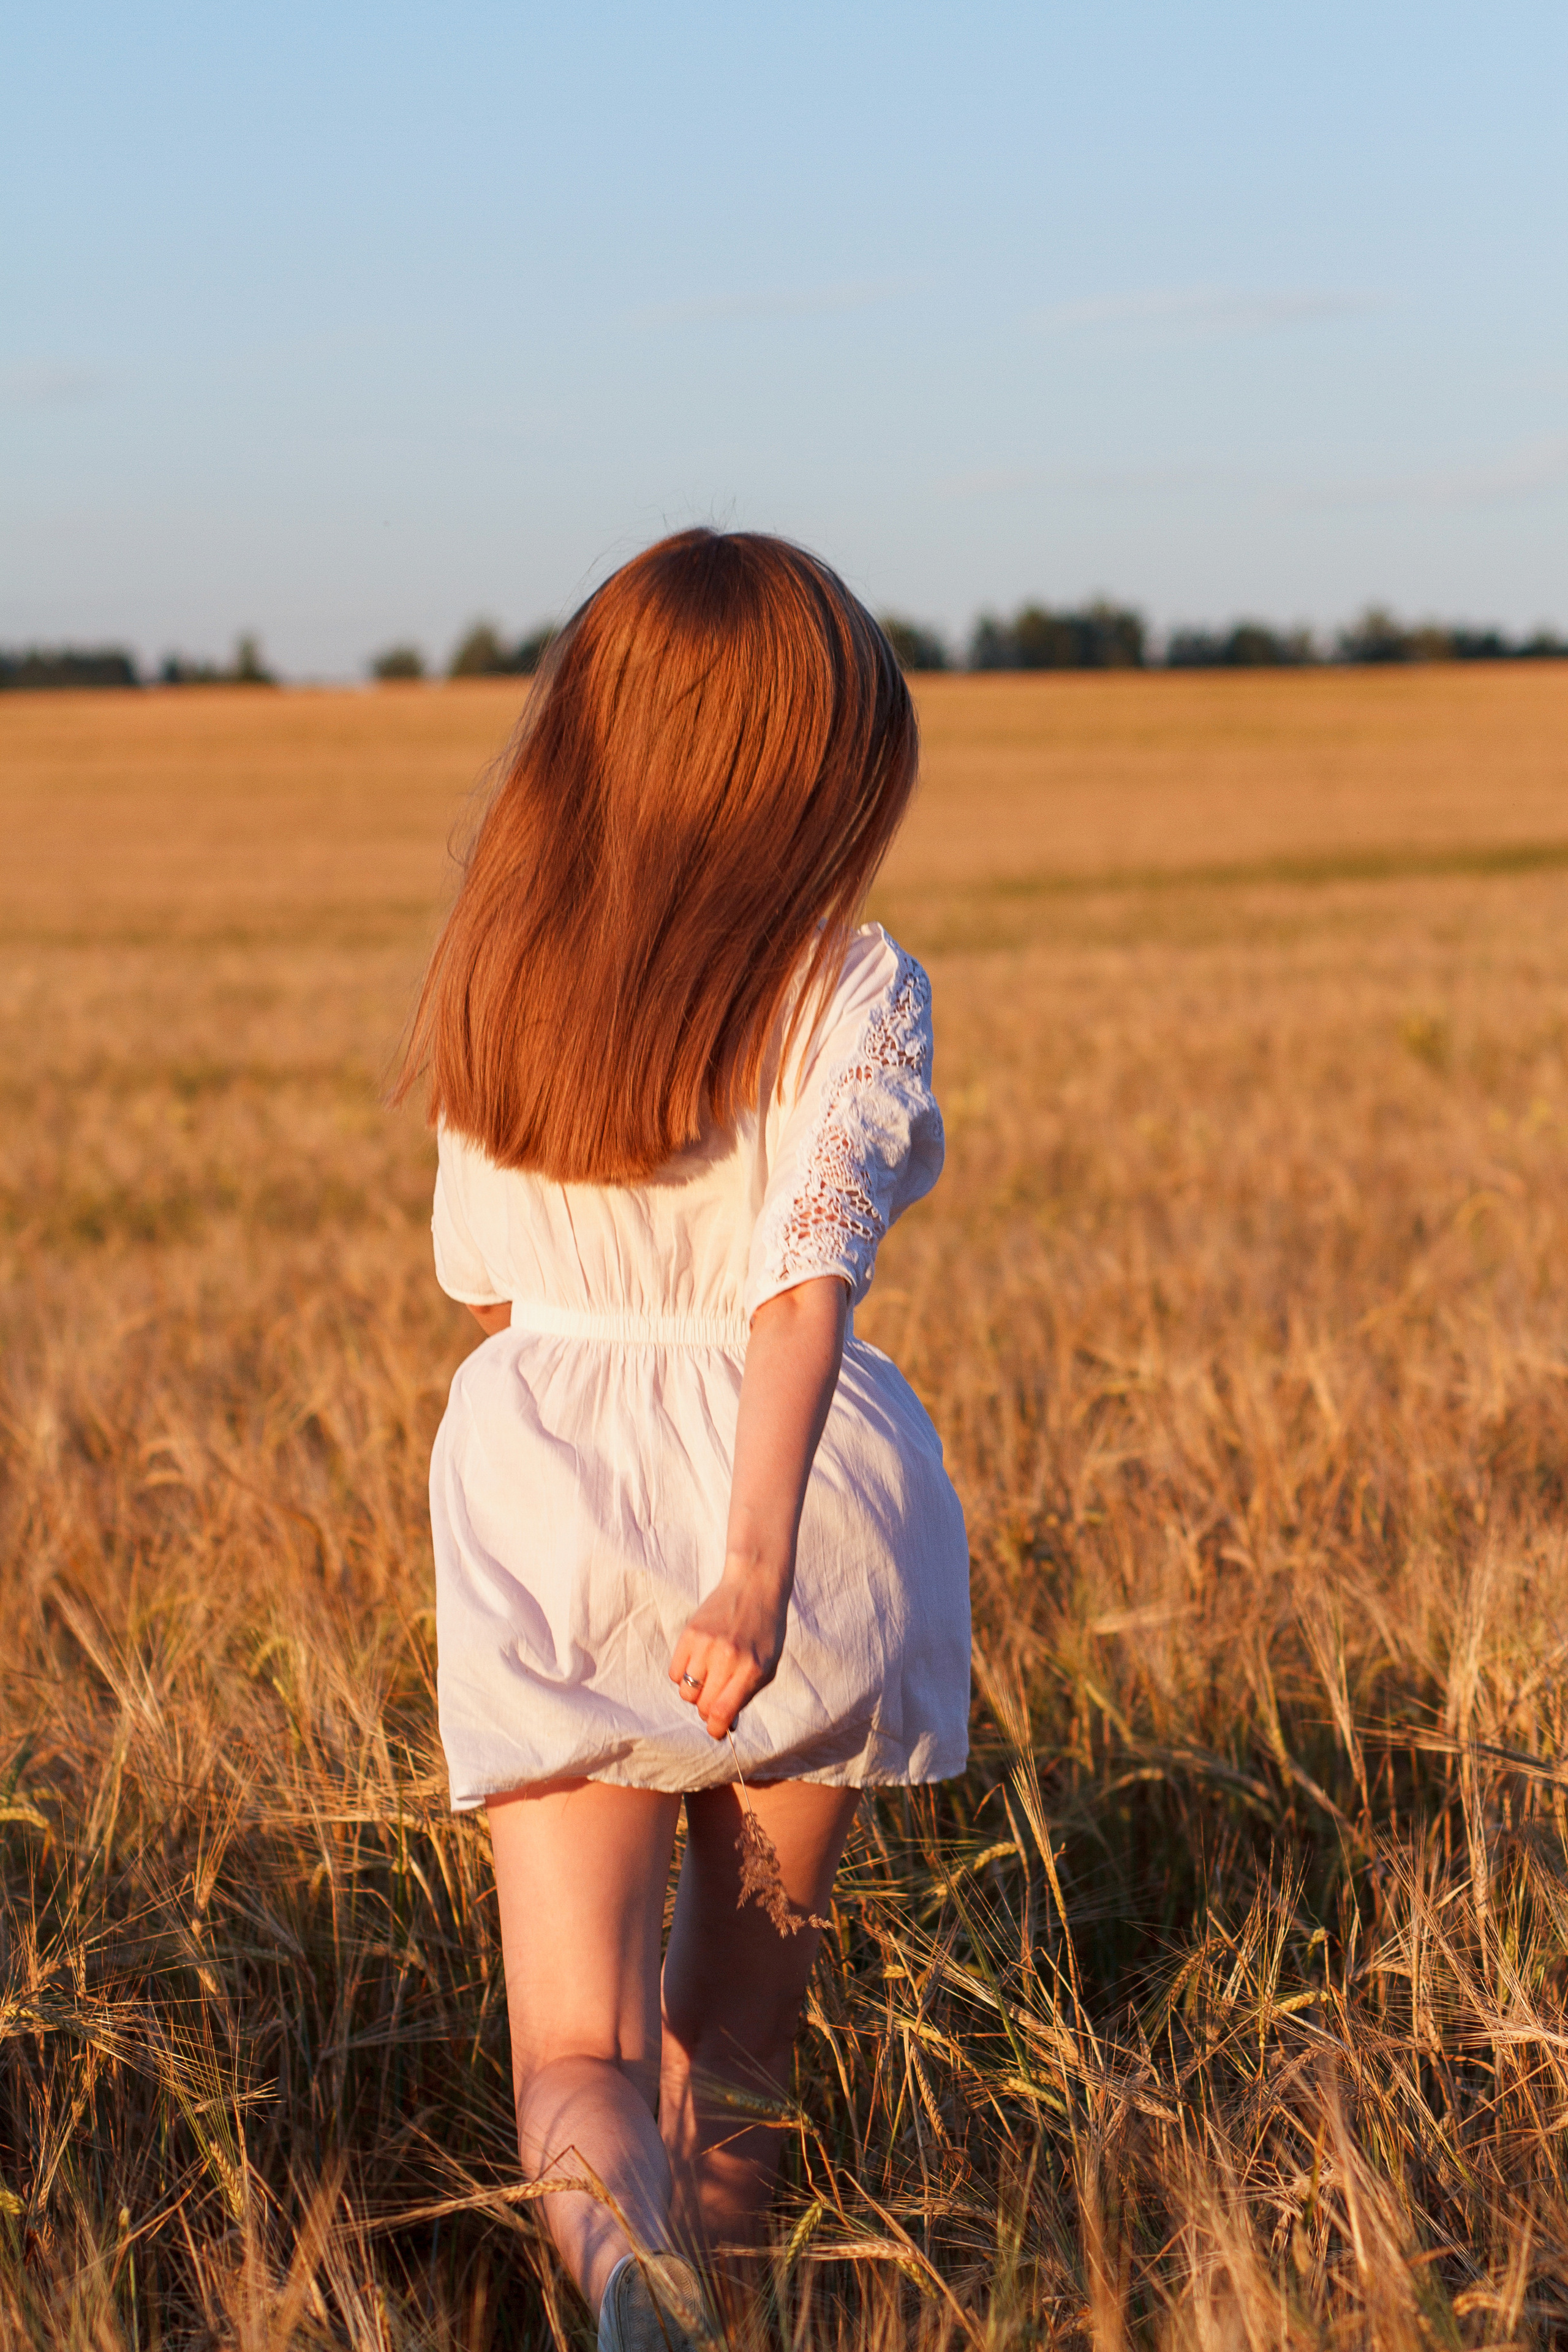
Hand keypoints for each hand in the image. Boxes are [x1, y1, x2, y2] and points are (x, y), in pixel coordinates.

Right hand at [669, 1563, 791, 1740]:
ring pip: (685, 1692)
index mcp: (751, 1669)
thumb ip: (746, 1695)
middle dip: (707, 1710)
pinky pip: (674, 1672)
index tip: (716, 1730)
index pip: (721, 1713)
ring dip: (695, 1692)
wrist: (754, 1586)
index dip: (716, 1729)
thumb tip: (723, 1725)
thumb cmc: (765, 1631)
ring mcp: (705, 1645)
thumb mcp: (767, 1665)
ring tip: (708, 1676)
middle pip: (701, 1706)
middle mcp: (727, 1658)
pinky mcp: (689, 1633)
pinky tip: (698, 1663)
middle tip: (715, 1697)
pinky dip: (683, 1675)